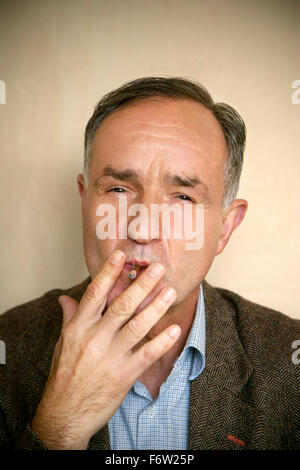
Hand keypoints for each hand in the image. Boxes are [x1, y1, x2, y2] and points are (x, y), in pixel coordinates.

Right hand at [31, 250, 179, 448]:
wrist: (65, 412)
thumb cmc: (64, 374)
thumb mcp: (63, 343)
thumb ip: (70, 318)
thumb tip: (66, 298)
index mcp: (79, 327)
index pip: (95, 293)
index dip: (109, 272)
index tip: (122, 254)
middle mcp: (95, 338)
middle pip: (122, 305)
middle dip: (142, 284)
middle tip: (158, 268)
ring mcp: (111, 356)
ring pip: (138, 326)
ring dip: (156, 307)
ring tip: (170, 291)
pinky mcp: (124, 374)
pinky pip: (147, 354)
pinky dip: (162, 342)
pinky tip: (174, 330)